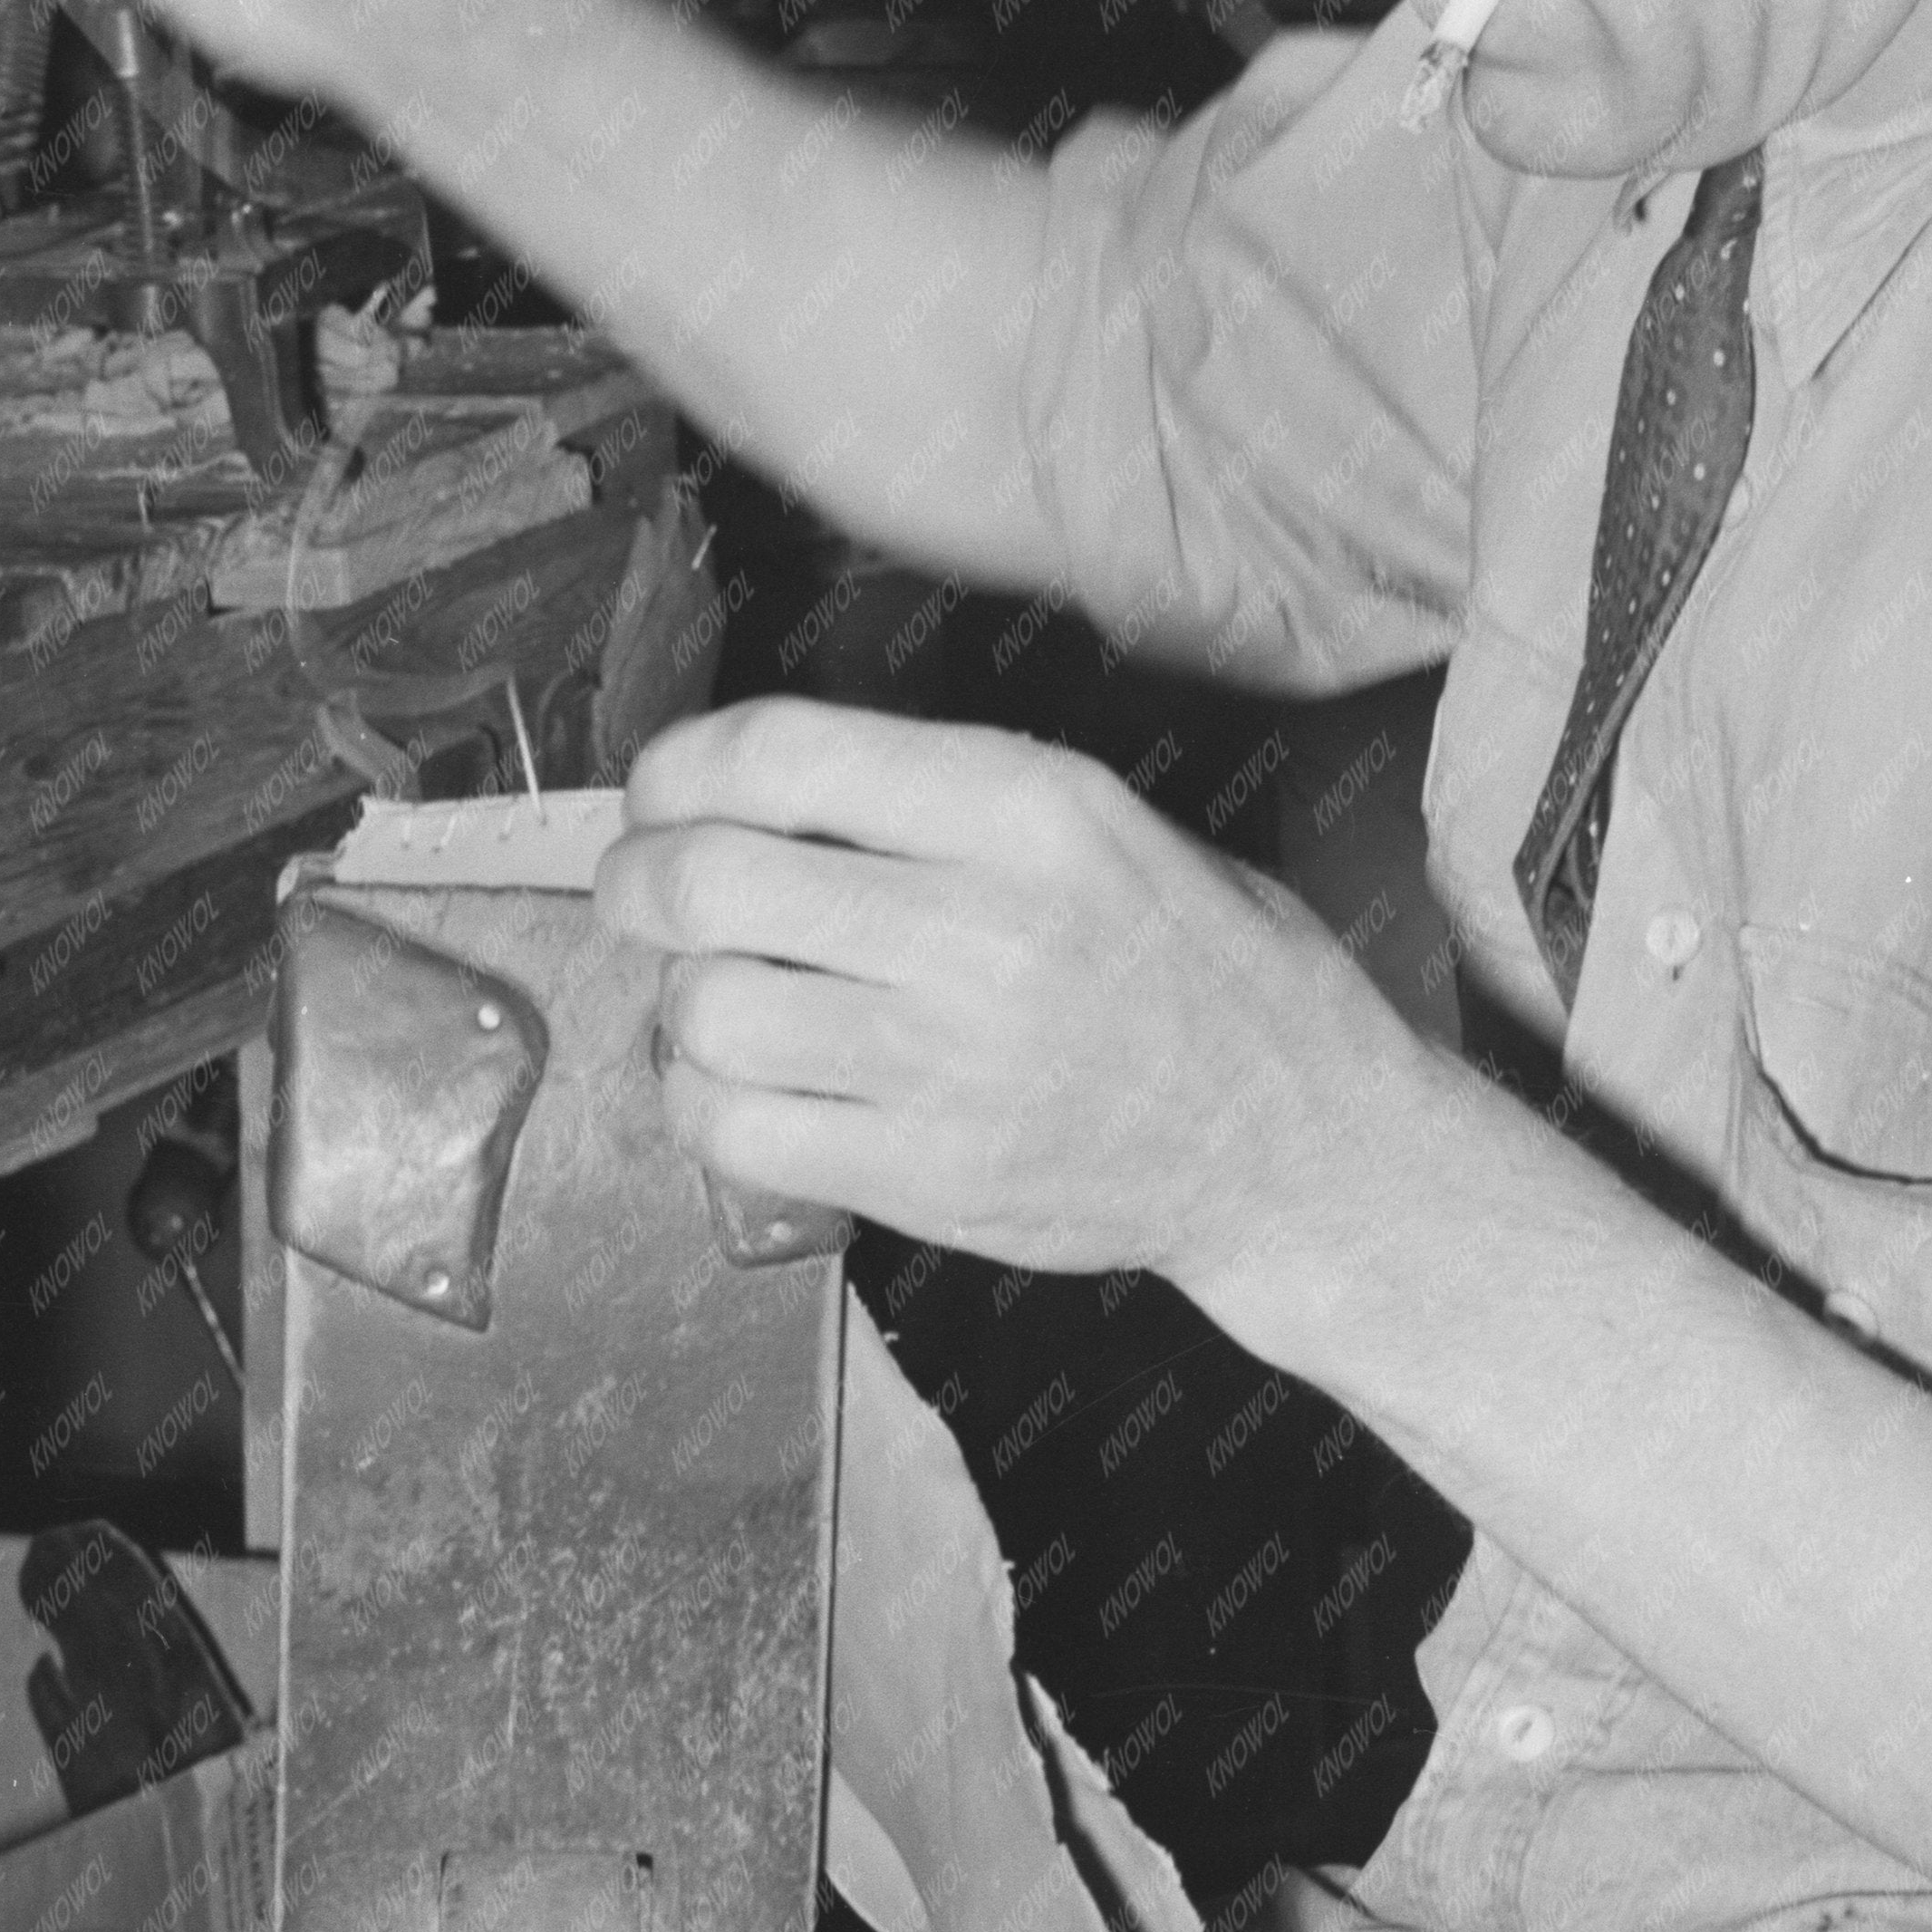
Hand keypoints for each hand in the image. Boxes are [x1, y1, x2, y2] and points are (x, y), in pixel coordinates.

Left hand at [596, 702, 1399, 1290]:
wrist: (1294, 1143)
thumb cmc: (1204, 972)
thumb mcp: (1109, 823)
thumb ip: (944, 800)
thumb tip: (755, 788)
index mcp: (1026, 811)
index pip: (775, 756)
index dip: (673, 772)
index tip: (659, 796)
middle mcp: (978, 928)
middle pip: (707, 883)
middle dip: (637, 882)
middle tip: (642, 894)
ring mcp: (946, 1063)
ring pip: (706, 1010)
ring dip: (679, 999)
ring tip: (715, 996)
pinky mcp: (925, 1175)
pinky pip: (736, 1129)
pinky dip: (702, 1101)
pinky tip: (737, 1084)